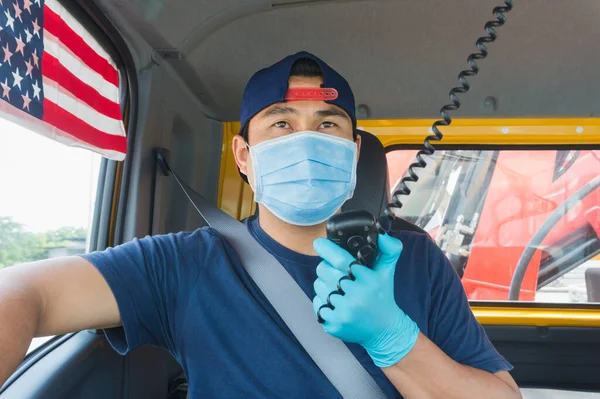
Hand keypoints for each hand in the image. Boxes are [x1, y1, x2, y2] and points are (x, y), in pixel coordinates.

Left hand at [312, 234, 419, 367]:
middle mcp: (356, 296)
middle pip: (324, 271)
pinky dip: (322, 301)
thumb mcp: (387, 272)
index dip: (327, 249)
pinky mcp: (334, 325)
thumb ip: (388, 250)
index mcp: (369, 280)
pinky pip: (317, 304)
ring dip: (323, 284)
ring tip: (337, 288)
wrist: (384, 330)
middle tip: (333, 270)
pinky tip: (335, 303)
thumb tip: (382, 236)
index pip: (340, 259)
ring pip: (318, 287)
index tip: (319, 244)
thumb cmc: (382, 295)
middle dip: (325, 266)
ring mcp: (344, 312)